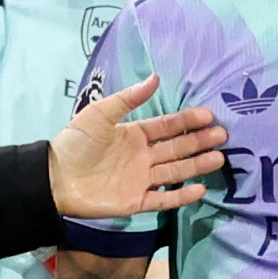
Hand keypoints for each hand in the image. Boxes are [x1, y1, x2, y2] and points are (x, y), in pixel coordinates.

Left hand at [49, 75, 225, 217]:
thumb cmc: (76, 142)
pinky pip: (163, 199)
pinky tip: (200, 189)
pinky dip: (181, 196)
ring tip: (219, 159)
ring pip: (176, 171)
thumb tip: (156, 77)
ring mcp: (141, 179)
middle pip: (177, 148)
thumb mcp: (100, 113)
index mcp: (135, 134)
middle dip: (199, 142)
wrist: (55, 177)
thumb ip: (128, 98)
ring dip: (197, 165)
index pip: (168, 126)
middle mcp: (142, 156)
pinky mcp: (136, 201)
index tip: (209, 116)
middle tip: (222, 136)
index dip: (187, 121)